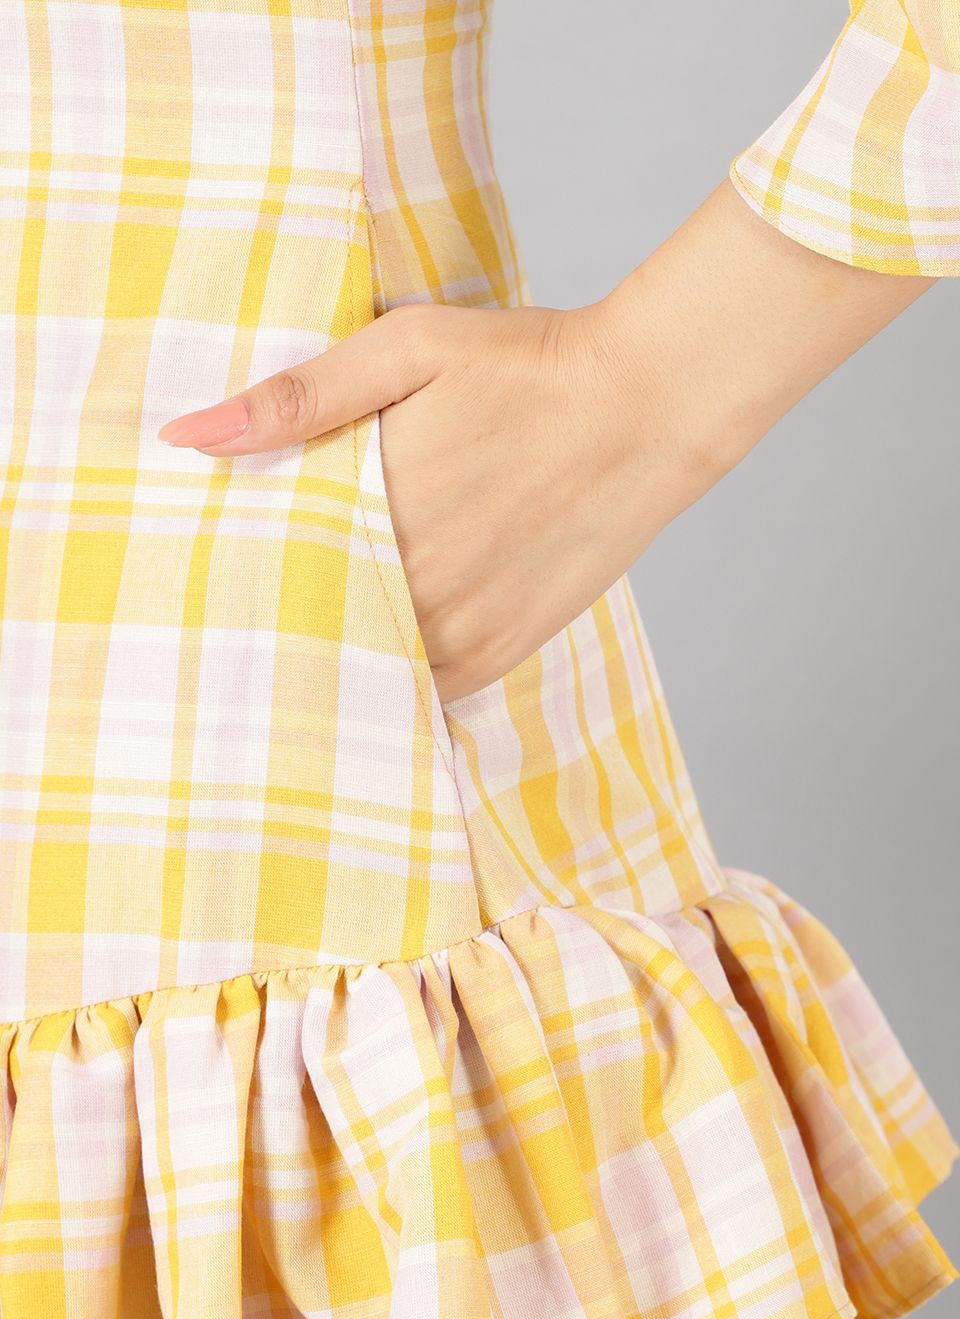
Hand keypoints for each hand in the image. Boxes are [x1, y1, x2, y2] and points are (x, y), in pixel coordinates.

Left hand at [155, 299, 684, 702]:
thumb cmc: (527, 368)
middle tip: (253, 599)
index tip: (218, 567)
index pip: (272, 572)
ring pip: (365, 665)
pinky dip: (396, 671)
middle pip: (314, 625)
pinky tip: (381, 639)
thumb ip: (298, 397)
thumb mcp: (406, 349)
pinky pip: (423, 688)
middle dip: (283, 612)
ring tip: (313, 621)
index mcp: (375, 516)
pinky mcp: (501, 651)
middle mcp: (416, 590)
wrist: (648, 407)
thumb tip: (188, 437)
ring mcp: (463, 632)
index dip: (242, 571)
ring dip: (339, 647)